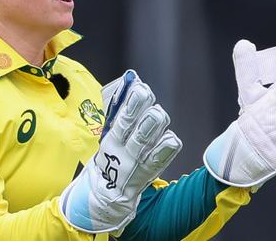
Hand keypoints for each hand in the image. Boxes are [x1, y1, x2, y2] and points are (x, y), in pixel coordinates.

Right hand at [60, 70, 181, 233]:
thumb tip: (131, 78)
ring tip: (157, 113)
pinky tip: (172, 140)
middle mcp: (120, 151)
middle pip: (129, 128)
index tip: (136, 85)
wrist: (104, 196)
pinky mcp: (144, 177)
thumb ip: (119, 107)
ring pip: (142, 144)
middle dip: (137, 110)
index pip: (118, 117)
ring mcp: (132, 165)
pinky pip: (154, 163)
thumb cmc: (112, 157)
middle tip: (145, 93)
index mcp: (110, 139)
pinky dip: (163, 152)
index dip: (128, 101)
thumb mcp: (110, 134)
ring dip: (150, 128)